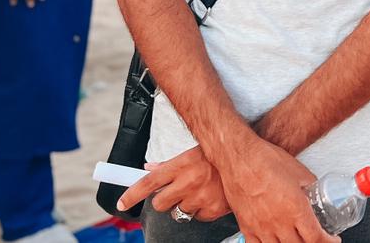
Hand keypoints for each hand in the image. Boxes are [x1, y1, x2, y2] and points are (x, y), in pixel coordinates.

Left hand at [116, 147, 230, 221]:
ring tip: (199, 192)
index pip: (148, 182)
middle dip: (164, 201)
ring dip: (184, 205)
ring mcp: (201, 197)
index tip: (121, 204)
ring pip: (178, 212)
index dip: (131, 195)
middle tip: (174, 193)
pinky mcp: (213, 210)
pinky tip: (211, 197)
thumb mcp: (192, 153)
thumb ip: (169, 164)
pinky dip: (201, 210)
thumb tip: (149, 168)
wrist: (248, 160)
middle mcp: (189, 181)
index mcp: (182, 164)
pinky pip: (197, 217)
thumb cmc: (217, 155)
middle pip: (160, 203)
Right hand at [217, 138, 334, 242]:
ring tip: (297, 240)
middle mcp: (279, 223)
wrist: (240, 158)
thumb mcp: (299, 171)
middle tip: (317, 238)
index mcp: (296, 209)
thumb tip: (314, 189)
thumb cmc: (267, 160)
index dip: (328, 241)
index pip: (316, 237)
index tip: (332, 239)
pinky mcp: (246, 226)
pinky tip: (274, 242)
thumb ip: (309, 185)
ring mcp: (261, 227)